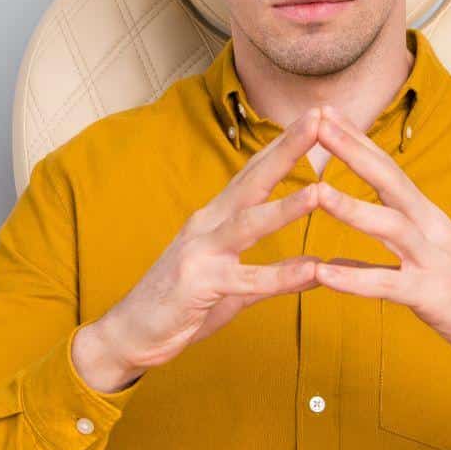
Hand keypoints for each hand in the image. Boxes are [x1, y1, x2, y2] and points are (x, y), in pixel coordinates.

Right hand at [74, 108, 328, 390]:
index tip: (317, 116)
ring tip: (320, 191)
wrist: (129, 333)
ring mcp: (201, 252)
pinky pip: (247, 280)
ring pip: (248, 224)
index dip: (285, 143)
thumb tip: (317, 267)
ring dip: (285, 208)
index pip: (255, 172)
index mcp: (215, 218)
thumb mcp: (234, 285)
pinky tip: (312, 270)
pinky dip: (281, 275)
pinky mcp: (199, 285)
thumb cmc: (181, 305)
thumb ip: (274, 274)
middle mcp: (207, 225)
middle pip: (253, 180)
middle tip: (321, 118)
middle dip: (288, 148)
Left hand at [309, 105, 450, 386]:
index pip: (388, 169)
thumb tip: (337, 253)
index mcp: (427, 218)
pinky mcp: (434, 297)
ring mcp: (434, 261)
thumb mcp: (429, 259)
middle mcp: (431, 229)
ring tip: (315, 190)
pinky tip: (322, 273)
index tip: (325, 110)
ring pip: (391, 226)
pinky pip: (388, 285)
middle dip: (353, 149)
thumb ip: (390, 246)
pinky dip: (354, 278)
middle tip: (318, 119)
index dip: (358, 139)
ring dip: (352, 207)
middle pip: (389, 179)